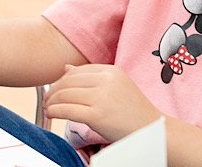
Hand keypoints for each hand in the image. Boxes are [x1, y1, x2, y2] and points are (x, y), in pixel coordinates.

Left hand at [44, 64, 161, 142]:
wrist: (155, 132)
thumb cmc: (134, 112)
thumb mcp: (116, 87)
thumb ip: (91, 77)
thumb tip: (65, 68)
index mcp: (111, 71)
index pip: (76, 72)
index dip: (61, 80)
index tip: (54, 89)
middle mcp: (106, 81)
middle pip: (67, 82)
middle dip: (53, 91)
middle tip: (46, 99)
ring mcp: (102, 98)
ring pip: (65, 95)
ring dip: (51, 102)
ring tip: (48, 107)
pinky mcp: (98, 115)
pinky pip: (67, 110)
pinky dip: (54, 111)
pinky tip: (51, 114)